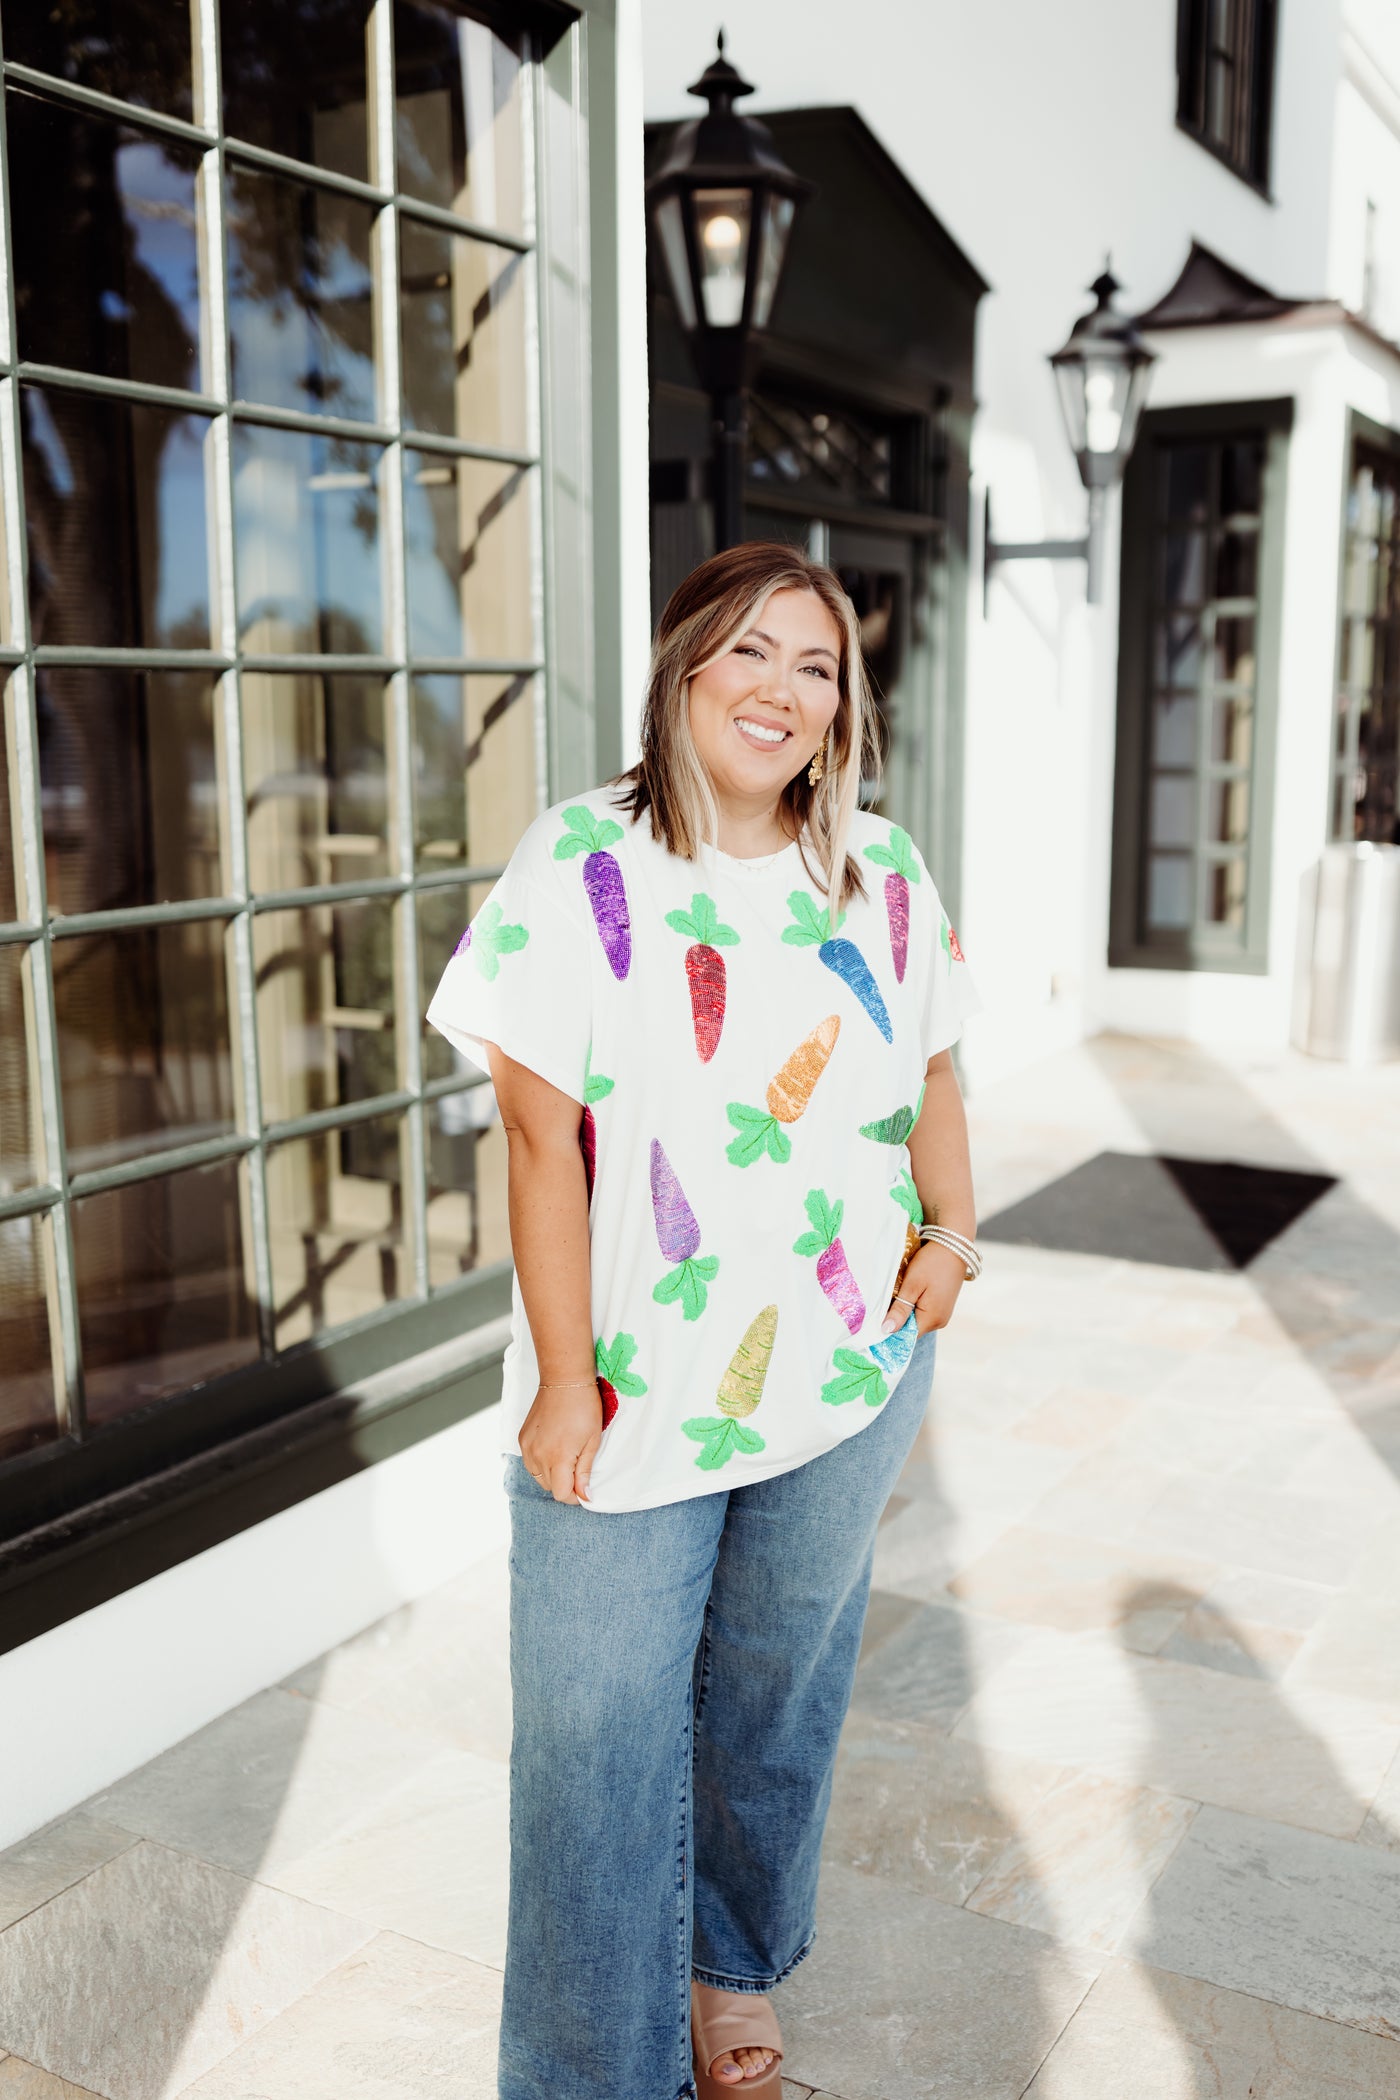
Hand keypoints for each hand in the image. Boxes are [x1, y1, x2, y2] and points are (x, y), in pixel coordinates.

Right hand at [518, 1381, 603, 1503]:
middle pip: (550, 1488)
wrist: (564, 1380)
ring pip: (538, 1477)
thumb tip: (585, 1496)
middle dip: (565, 1485)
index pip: (562, 1494)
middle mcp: (538, 1456)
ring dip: (553, 1475)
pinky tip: (553, 1450)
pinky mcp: (522, 1439)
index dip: (575, 1496)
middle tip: (579, 1469)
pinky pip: (530, 1463)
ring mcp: (527, 1447)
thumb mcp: (592, 1441)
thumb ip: (585, 1471)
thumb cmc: (584, 1408)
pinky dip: (542, 1464)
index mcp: (558, 1458)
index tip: (584, 1487)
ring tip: (567, 1458)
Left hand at [883, 1240, 964, 1336]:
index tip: (875, 1322)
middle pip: (910, 1329)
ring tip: (895, 1295)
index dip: (890, 1330)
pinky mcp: (942, 1305)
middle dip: (895, 1318)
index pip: (906, 1336)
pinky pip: (922, 1311)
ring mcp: (942, 1314)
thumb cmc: (932, 1263)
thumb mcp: (912, 1285)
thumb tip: (886, 1330)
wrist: (954, 1246)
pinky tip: (906, 1293)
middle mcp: (940, 1321)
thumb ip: (900, 1310)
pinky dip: (912, 1305)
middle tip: (882, 1303)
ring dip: (903, 1310)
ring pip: (915, 1319)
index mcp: (933, 1319)